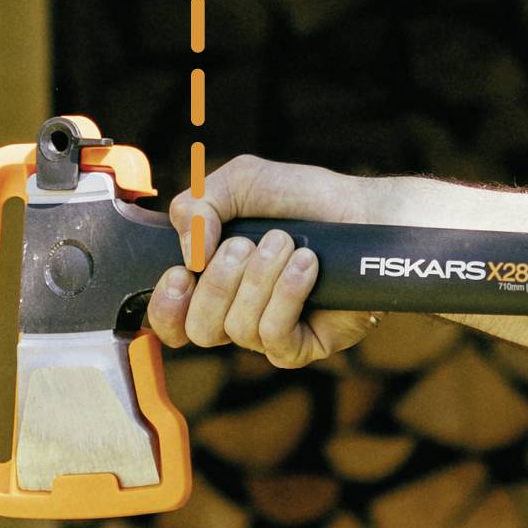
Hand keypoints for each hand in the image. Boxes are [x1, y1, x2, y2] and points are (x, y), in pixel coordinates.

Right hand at [149, 156, 380, 370]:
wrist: (362, 211)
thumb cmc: (303, 198)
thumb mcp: (238, 183)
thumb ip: (195, 206)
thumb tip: (190, 256)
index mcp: (211, 282)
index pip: (169, 321)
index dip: (165, 306)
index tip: (182, 273)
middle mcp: (236, 313)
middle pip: (199, 329)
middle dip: (219, 282)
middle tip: (246, 245)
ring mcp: (270, 333)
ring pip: (237, 329)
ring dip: (260, 279)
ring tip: (287, 243)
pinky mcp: (304, 344)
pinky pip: (275, 336)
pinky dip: (287, 295)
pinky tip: (306, 265)